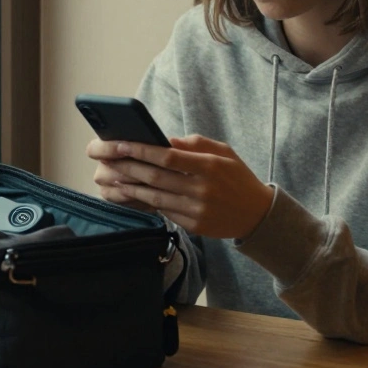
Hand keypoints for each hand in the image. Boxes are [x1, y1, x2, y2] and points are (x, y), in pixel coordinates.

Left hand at [87, 134, 274, 238]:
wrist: (258, 215)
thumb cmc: (238, 177)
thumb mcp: (224, 152)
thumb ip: (195, 144)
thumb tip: (164, 141)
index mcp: (210, 166)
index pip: (168, 156)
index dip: (141, 150)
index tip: (121, 144)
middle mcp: (202, 189)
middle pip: (156, 177)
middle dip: (129, 167)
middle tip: (109, 159)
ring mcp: (197, 210)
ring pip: (155, 197)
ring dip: (131, 187)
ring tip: (114, 178)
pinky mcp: (194, 226)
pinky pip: (164, 211)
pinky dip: (146, 202)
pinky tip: (134, 193)